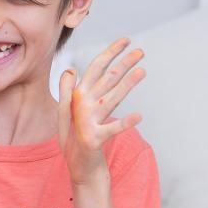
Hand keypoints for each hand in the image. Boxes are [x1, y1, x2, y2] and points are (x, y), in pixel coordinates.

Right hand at [58, 38, 144, 184]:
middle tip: (141, 51)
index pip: (95, 69)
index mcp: (77, 96)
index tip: (126, 40)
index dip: (110, 53)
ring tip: (142, 71)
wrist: (79, 168)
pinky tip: (138, 117)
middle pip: (106, 80)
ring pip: (110, 99)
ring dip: (126, 85)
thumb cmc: (75, 138)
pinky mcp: (94, 139)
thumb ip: (67, 91)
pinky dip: (124, 124)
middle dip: (123, 64)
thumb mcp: (65, 113)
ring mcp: (88, 122)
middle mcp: (82, 106)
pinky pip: (112, 130)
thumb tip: (71, 69)